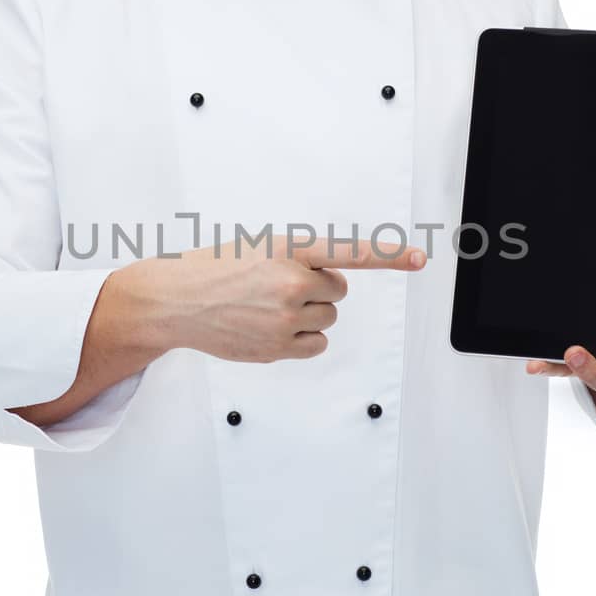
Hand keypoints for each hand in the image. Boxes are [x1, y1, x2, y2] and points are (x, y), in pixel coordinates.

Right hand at [123, 234, 427, 363]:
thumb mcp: (260, 247)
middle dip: (317, 288)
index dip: (388, 254)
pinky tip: (274, 328)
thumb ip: (299, 259)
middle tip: (279, 285)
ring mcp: (284, 318)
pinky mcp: (277, 348)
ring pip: (327, 318)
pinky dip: (304, 338)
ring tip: (269, 307)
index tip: (419, 258)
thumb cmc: (215, 269)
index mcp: (289, 248)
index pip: (348, 250)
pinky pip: (316, 344)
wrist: (176, 301)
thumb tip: (330, 285)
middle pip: (338, 291)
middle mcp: (291, 282)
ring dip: (308, 313)